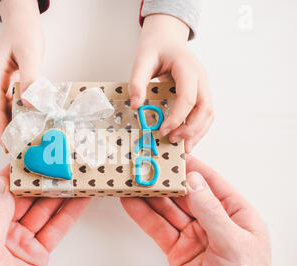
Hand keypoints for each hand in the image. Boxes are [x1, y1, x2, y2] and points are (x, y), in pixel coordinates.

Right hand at [0, 0, 43, 147]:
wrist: (22, 19)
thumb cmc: (23, 32)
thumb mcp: (30, 54)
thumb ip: (30, 78)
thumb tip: (30, 103)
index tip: (5, 144)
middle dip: (1, 133)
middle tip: (12, 150)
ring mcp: (1, 84)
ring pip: (1, 111)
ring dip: (8, 126)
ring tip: (19, 141)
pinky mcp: (11, 84)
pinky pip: (11, 104)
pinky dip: (16, 116)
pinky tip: (27, 123)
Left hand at [0, 166, 89, 265]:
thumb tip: (1, 186)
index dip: (8, 176)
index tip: (25, 159)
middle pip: (21, 200)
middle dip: (38, 183)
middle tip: (54, 165)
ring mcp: (19, 242)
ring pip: (41, 211)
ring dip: (57, 195)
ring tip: (71, 178)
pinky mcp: (38, 252)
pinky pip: (54, 229)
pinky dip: (68, 215)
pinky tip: (77, 202)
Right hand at [121, 155, 275, 265]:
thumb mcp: (231, 242)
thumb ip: (210, 210)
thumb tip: (194, 181)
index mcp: (235, 214)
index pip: (211, 183)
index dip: (191, 168)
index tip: (172, 154)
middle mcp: (213, 222)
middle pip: (184, 195)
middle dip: (165, 181)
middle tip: (145, 167)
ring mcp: (194, 235)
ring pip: (168, 210)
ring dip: (150, 196)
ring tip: (133, 181)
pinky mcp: (177, 249)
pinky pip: (158, 229)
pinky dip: (143, 216)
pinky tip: (132, 204)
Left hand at [129, 14, 213, 152]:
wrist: (166, 39)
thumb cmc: (155, 48)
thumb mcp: (141, 60)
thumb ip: (137, 82)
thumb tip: (136, 106)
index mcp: (187, 68)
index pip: (188, 97)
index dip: (177, 117)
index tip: (162, 130)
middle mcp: (200, 77)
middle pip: (205, 108)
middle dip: (190, 129)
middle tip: (173, 141)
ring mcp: (203, 85)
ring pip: (209, 113)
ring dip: (197, 132)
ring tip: (182, 147)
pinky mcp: (201, 92)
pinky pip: (205, 113)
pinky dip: (198, 128)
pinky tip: (186, 138)